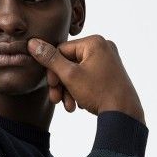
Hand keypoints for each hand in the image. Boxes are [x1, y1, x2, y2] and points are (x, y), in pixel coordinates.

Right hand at [26, 34, 145, 123]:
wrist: (124, 113)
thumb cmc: (99, 92)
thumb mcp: (70, 76)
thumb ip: (50, 59)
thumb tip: (32, 43)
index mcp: (94, 42)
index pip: (61, 51)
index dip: (53, 70)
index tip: (52, 87)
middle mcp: (103, 47)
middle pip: (69, 63)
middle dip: (61, 84)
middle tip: (57, 100)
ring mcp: (109, 60)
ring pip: (78, 73)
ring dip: (69, 91)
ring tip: (69, 107)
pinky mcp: (111, 73)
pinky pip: (88, 78)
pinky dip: (81, 91)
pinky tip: (80, 104)